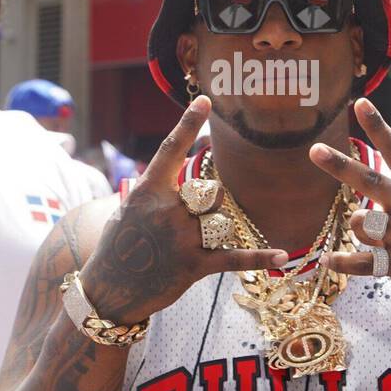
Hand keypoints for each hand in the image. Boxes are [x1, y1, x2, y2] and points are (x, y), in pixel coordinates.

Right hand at [80, 95, 287, 323]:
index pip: (171, 150)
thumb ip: (154, 190)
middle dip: (209, 204)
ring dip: (214, 229)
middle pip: (211, 191)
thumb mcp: (127, 209)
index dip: (188, 123)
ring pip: (221, 219)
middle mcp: (165, 210)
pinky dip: (259, 258)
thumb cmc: (118, 245)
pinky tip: (282, 256)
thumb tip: (177, 173)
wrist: (109, 290)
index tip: (206, 100)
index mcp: (147, 191)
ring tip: (189, 244)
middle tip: (187, 222)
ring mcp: (181, 238)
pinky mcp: (194, 266)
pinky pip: (234, 257)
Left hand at [309, 98, 390, 312]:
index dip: (377, 126)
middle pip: (370, 181)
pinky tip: (327, 260)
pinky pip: (361, 262)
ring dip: (357, 225)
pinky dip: (342, 262)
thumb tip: (387, 178)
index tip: (358, 103)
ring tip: (369, 233)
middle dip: (340, 165)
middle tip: (314, 150)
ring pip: (361, 223)